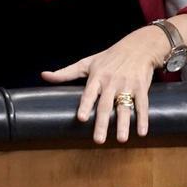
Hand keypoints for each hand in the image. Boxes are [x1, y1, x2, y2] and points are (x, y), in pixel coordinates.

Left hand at [41, 25, 169, 143]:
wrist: (138, 46)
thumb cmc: (109, 57)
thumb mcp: (87, 62)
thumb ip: (66, 73)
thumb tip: (43, 75)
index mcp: (97, 76)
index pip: (89, 93)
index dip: (85, 105)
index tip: (81, 118)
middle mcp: (111, 81)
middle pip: (105, 105)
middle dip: (102, 123)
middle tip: (98, 140)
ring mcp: (127, 84)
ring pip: (124, 107)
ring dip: (123, 124)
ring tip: (121, 139)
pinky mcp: (141, 87)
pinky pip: (142, 104)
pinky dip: (143, 118)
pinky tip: (142, 132)